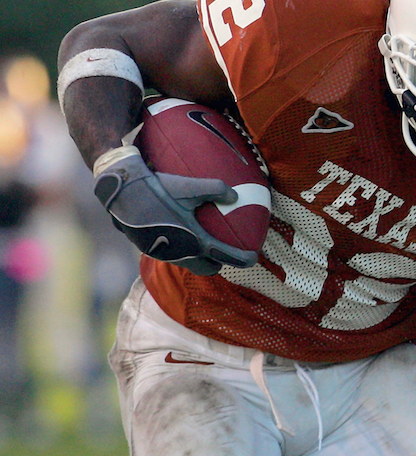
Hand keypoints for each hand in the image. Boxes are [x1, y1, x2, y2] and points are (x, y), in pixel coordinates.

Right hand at [93, 151, 257, 274]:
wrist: (122, 190)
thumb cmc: (159, 189)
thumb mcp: (191, 186)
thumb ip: (217, 190)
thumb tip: (235, 196)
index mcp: (195, 241)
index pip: (226, 256)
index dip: (243, 259)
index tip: (254, 258)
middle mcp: (180, 253)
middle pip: (207, 269)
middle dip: (218, 263)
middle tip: (223, 250)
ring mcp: (162, 253)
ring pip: (187, 263)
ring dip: (197, 257)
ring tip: (202, 242)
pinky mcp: (147, 248)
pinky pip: (171, 254)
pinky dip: (180, 249)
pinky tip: (178, 233)